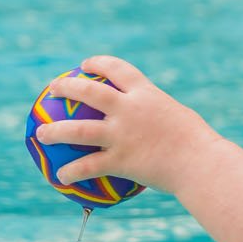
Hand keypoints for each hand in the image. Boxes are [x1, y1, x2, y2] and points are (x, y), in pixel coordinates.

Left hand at [36, 55, 222, 194]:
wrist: (202, 164)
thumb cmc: (199, 146)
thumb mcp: (181, 121)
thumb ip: (162, 118)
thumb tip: (157, 125)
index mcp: (146, 94)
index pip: (117, 69)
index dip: (98, 64)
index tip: (85, 65)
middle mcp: (130, 109)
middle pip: (89, 92)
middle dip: (66, 87)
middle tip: (52, 89)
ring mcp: (122, 135)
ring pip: (78, 129)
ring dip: (55, 131)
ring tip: (41, 133)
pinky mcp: (120, 160)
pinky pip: (89, 166)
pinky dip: (72, 172)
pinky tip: (60, 177)